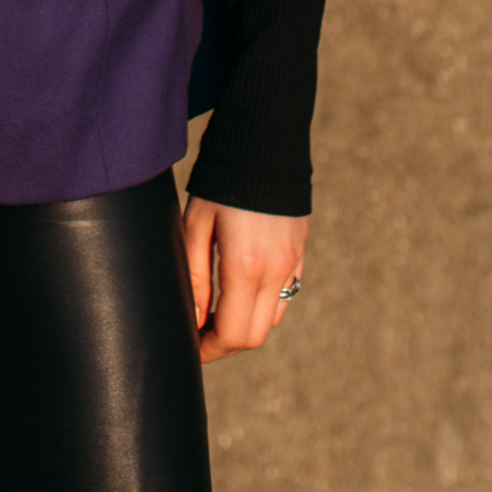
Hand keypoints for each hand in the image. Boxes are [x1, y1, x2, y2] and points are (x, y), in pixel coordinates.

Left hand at [183, 196, 307, 363]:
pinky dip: (262, 305)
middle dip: (225, 344)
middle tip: (200, 331)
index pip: (232, 335)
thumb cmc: (220, 181)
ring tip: (217, 310)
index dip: (209, 349)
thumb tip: (194, 319)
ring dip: (245, 325)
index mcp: (245, 267)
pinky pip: (285, 296)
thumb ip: (194, 276)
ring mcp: (293, 264)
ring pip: (271, 320)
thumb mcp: (195, 224)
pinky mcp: (301, 253)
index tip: (190, 345)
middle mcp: (276, 272)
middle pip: (254, 337)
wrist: (264, 142)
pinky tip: (241, 289)